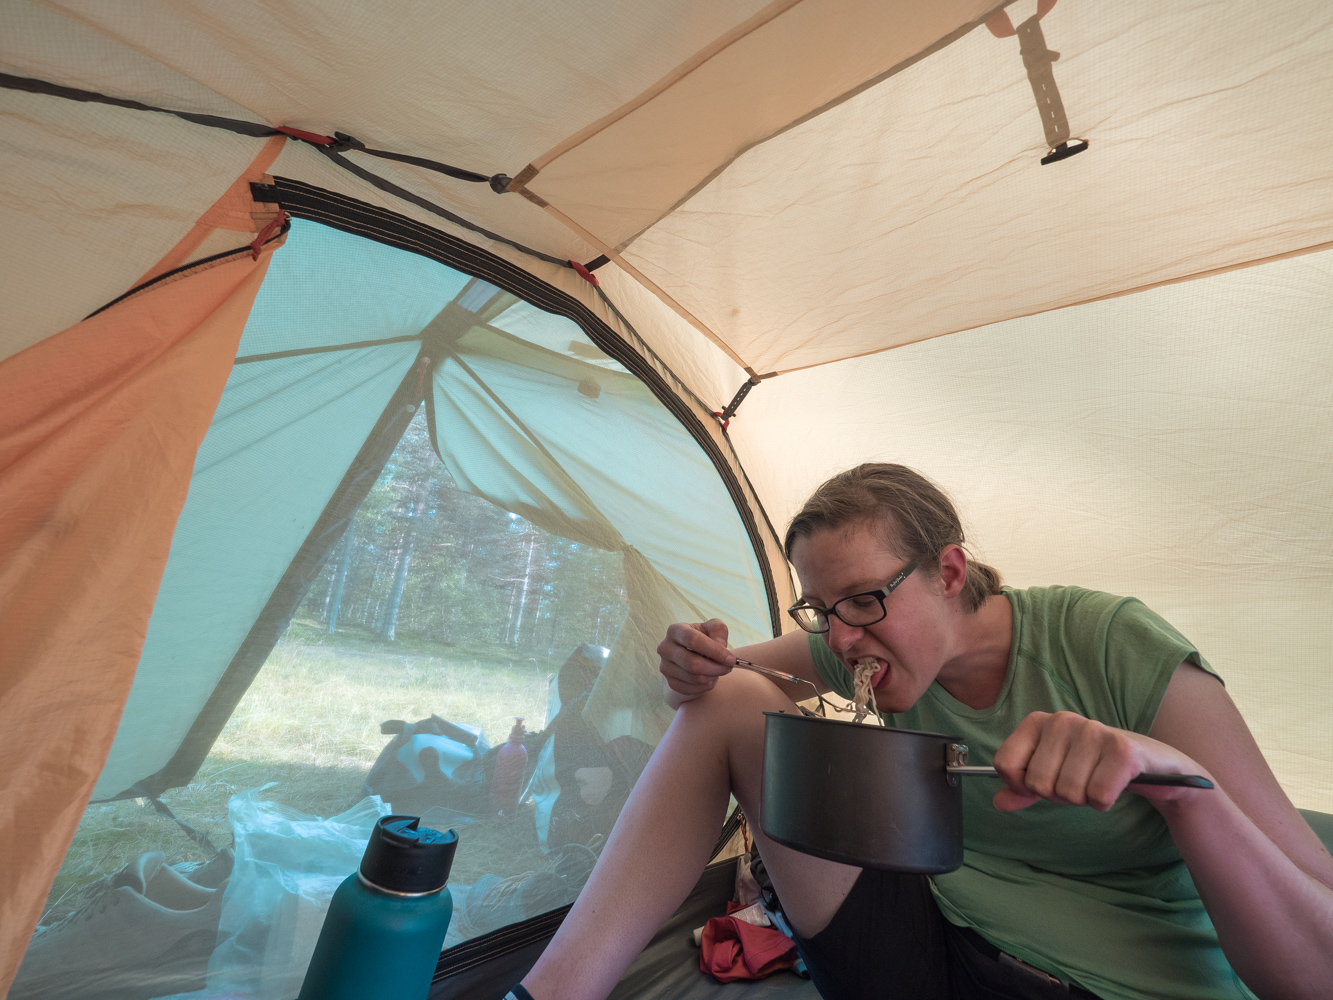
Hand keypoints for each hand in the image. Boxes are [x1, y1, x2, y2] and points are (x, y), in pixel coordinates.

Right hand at [658, 619, 734, 704]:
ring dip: (712, 677)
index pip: (693, 640)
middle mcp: (665, 648)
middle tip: (729, 667)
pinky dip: (705, 686)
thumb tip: (720, 646)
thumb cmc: (704, 639)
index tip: (731, 659)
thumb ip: (718, 631)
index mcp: (675, 630)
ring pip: (692, 677)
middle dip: (715, 667)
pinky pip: (690, 689)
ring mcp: (665, 667)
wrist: (691, 654)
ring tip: (720, 671)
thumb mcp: (713, 628)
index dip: (714, 651)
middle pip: (692, 662)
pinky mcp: (670, 682)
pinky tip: (711, 678)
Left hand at [992, 711, 1212, 811]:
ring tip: (1098, 780)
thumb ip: (1024, 787)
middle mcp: (1063, 720)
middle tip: (1080, 782)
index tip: (1044, 782)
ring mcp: (1093, 731)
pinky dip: (1104, 802)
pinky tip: (1115, 785)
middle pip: (1037, 783)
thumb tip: (999, 802)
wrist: (1153, 766)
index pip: (1005, 764)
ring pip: (1068, 792)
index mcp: (1038, 721)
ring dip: (1084, 798)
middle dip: (1058, 795)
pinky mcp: (1123, 750)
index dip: (1021, 785)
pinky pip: (1097, 796)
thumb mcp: (1054, 774)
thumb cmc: (1094, 767)